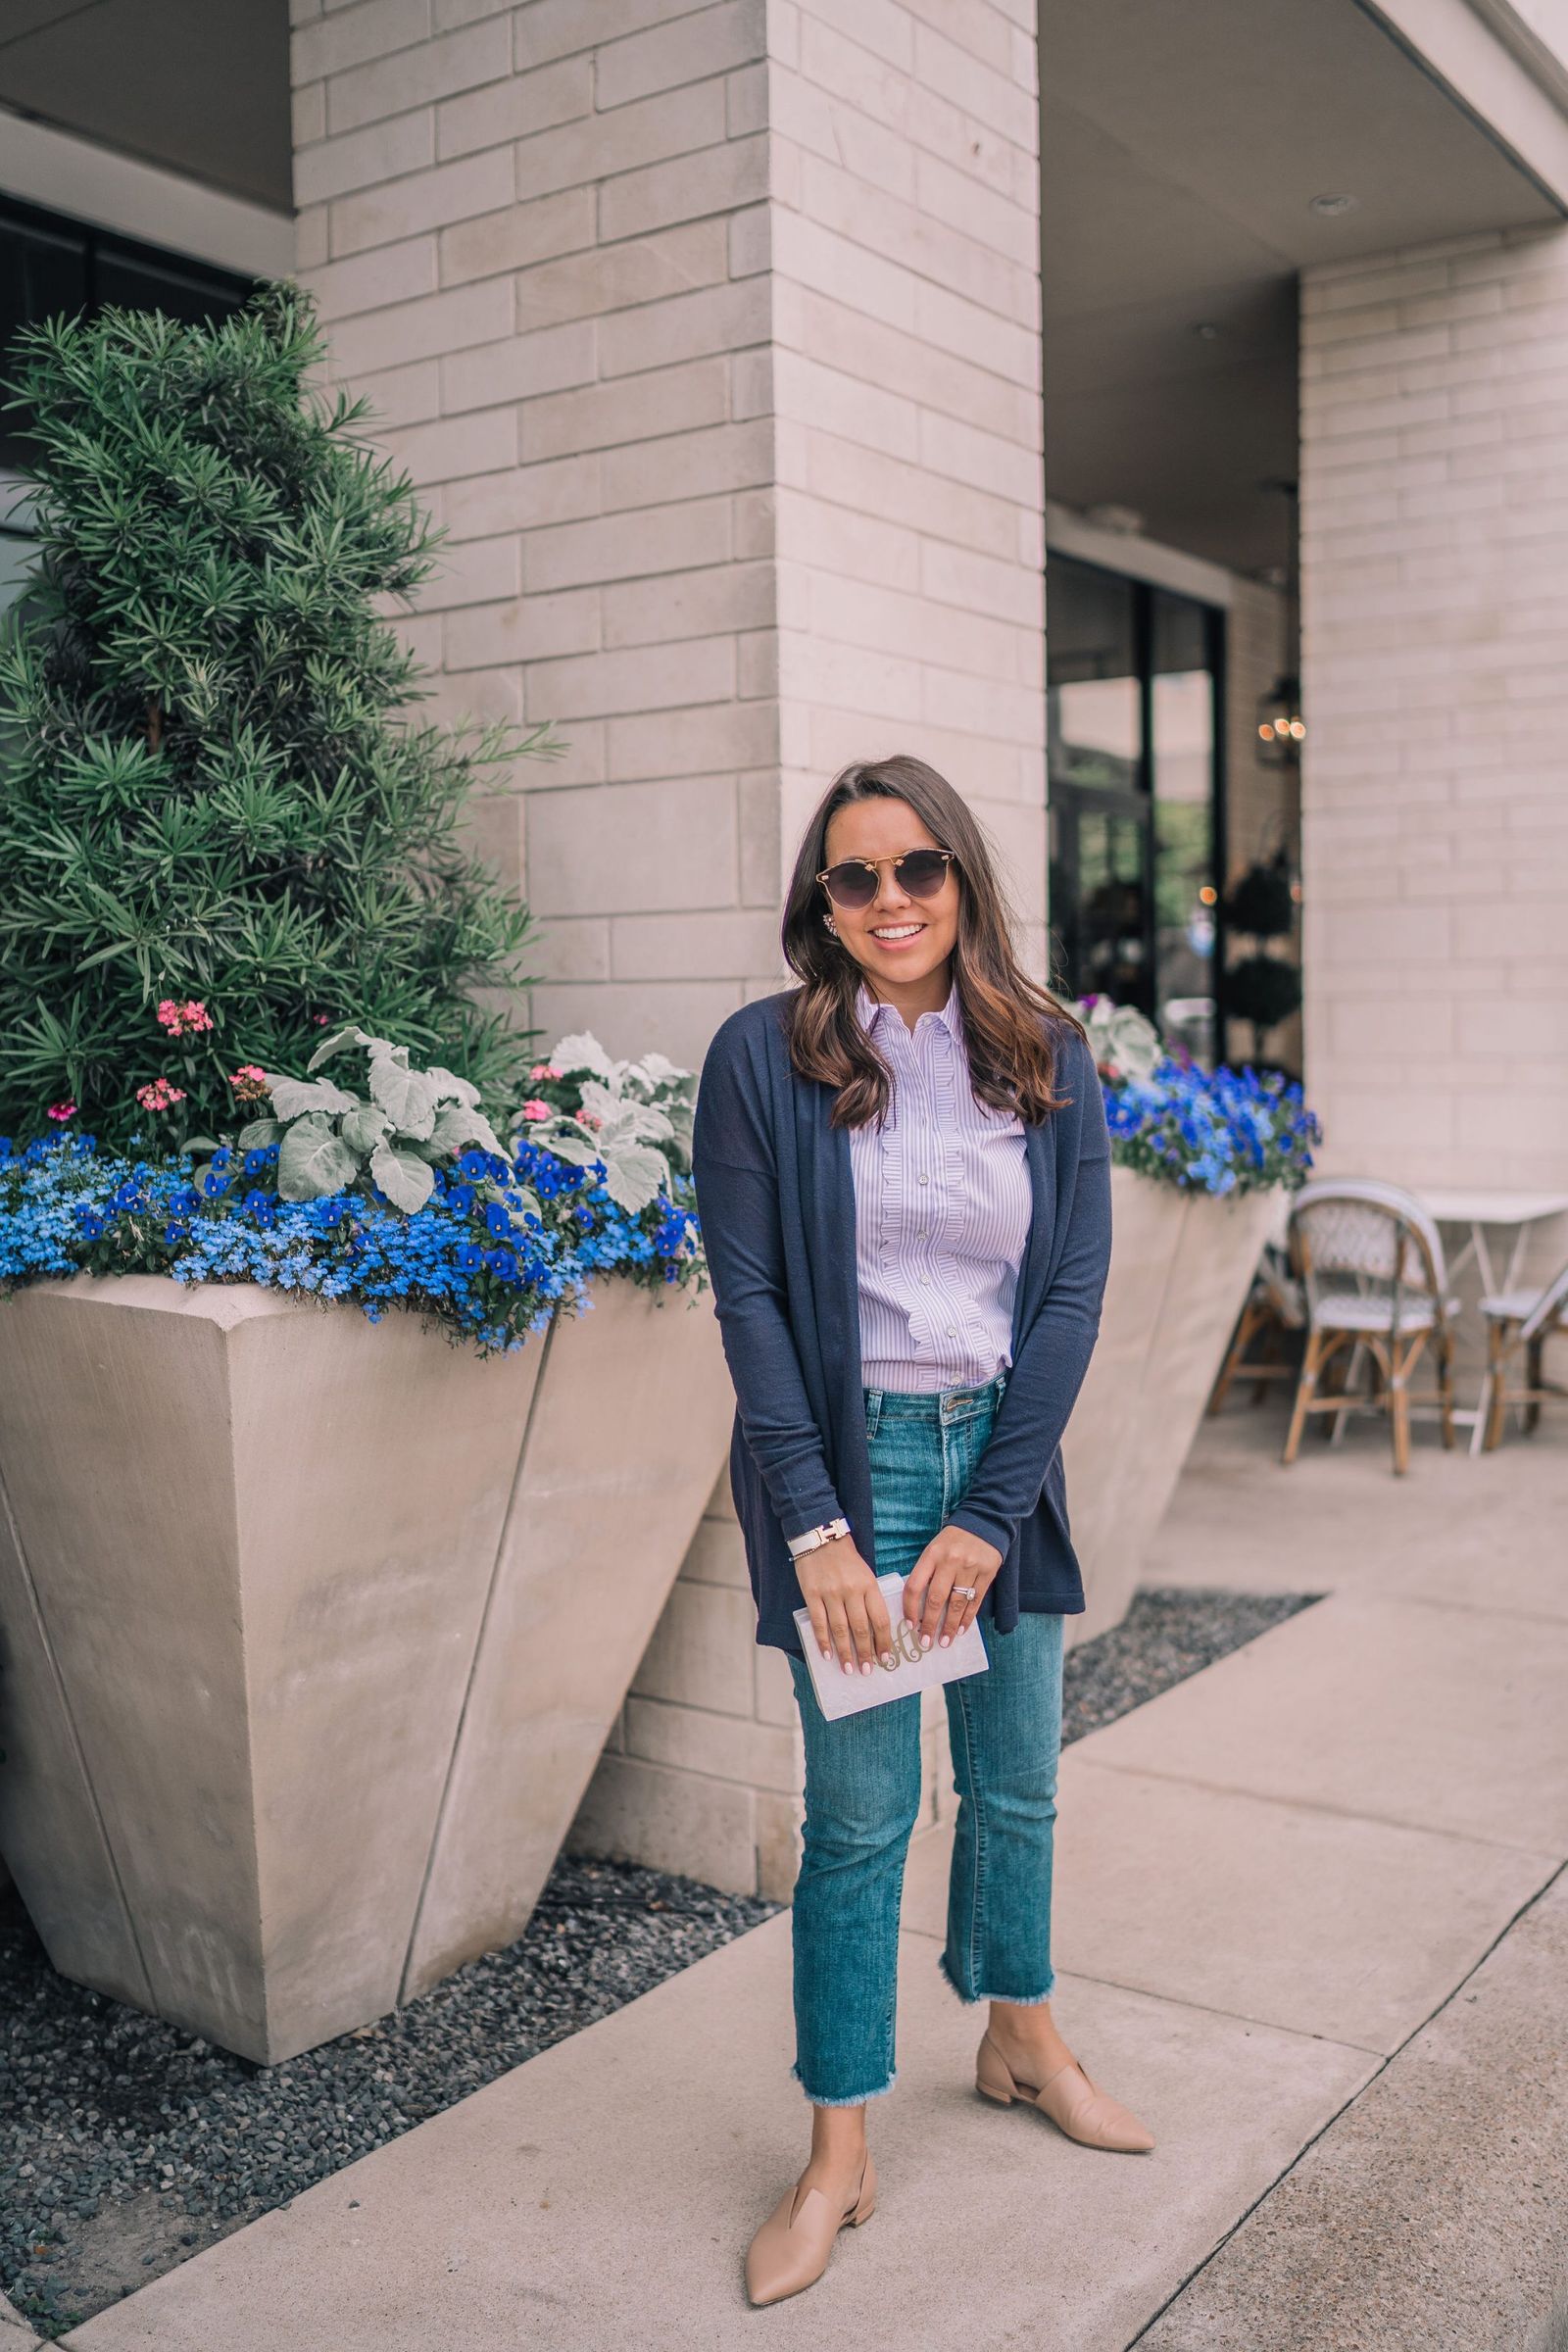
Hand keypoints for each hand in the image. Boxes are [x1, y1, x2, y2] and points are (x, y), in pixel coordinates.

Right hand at [794, 1534, 894, 1678]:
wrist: (821, 1537)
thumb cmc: (847, 1559)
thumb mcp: (866, 1575)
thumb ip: (870, 1599)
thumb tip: (875, 1631)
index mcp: (869, 1585)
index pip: (879, 1619)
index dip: (883, 1642)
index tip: (885, 1659)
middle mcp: (851, 1591)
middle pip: (861, 1628)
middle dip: (865, 1653)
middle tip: (868, 1671)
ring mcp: (831, 1593)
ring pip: (840, 1629)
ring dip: (845, 1652)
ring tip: (849, 1669)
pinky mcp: (812, 1594)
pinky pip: (819, 1622)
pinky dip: (823, 1641)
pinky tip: (827, 1655)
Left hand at [904, 1526, 1003, 1650]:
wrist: (984, 1522)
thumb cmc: (953, 1541)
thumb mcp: (935, 1549)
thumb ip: (927, 1573)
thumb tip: (917, 1607)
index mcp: (932, 1554)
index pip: (915, 1585)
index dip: (910, 1608)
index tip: (910, 1625)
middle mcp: (949, 1561)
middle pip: (935, 1599)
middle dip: (929, 1624)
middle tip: (926, 1642)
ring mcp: (969, 1567)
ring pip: (956, 1604)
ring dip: (949, 1626)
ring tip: (945, 1641)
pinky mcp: (987, 1573)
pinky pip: (975, 1601)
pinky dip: (967, 1618)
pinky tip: (961, 1630)